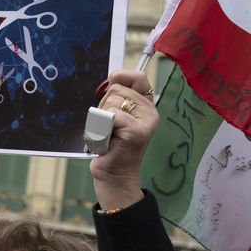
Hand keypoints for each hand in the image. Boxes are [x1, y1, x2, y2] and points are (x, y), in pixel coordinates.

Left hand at [90, 69, 156, 210]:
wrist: (115, 174)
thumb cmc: (111, 145)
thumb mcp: (116, 117)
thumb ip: (118, 98)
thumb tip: (112, 77)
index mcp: (146, 105)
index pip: (137, 76)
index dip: (120, 77)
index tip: (110, 89)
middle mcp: (150, 111)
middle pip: (116, 89)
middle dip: (103, 105)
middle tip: (108, 125)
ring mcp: (146, 121)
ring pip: (111, 102)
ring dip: (100, 118)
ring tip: (107, 133)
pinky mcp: (137, 131)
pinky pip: (110, 115)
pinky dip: (101, 127)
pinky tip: (107, 140)